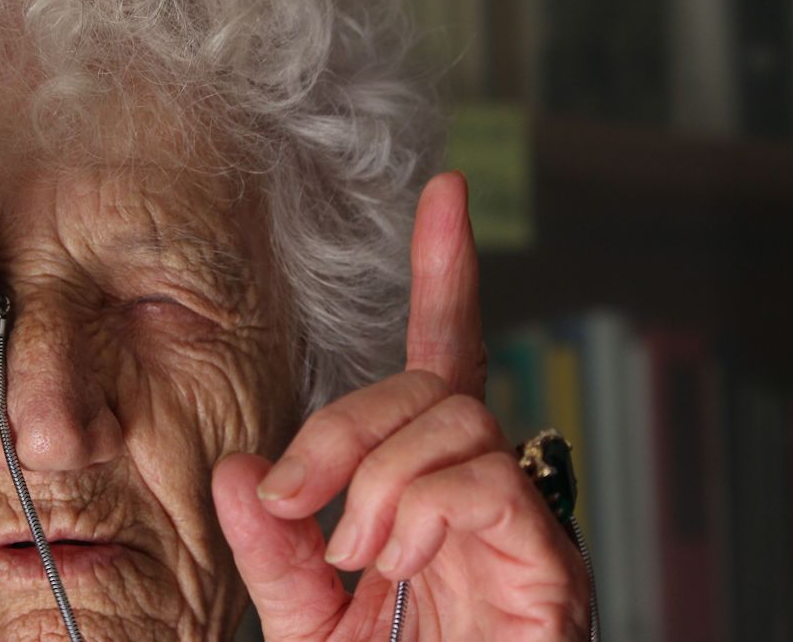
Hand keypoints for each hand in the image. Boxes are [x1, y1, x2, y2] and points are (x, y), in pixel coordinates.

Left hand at [212, 172, 589, 640]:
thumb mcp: (301, 617)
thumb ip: (272, 544)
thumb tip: (245, 469)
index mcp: (422, 492)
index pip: (440, 363)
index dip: (444, 276)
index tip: (444, 192)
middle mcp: (477, 493)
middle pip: (428, 385)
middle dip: (346, 425)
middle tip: (298, 496)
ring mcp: (518, 526)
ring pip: (454, 421)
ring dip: (378, 477)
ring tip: (357, 552)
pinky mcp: (547, 565)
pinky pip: (483, 481)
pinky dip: (420, 509)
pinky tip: (397, 560)